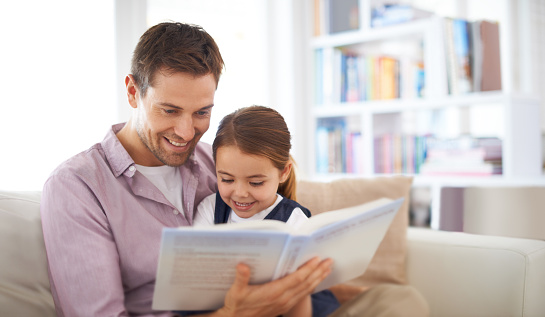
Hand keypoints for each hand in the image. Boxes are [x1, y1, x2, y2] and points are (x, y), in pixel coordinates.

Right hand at [217, 257, 332, 316]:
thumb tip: (242, 266)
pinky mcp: (285, 306)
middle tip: (329, 261)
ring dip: (318, 279)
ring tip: (327, 269)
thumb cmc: (237, 305)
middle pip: (306, 284)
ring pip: (307, 290)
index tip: (317, 259)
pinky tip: (315, 281)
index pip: (296, 279)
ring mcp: (285, 304)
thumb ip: (241, 278)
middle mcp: (283, 299)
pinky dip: (311, 286)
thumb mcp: (236, 291)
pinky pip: (303, 295)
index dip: (308, 269)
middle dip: (319, 271)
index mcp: (274, 292)